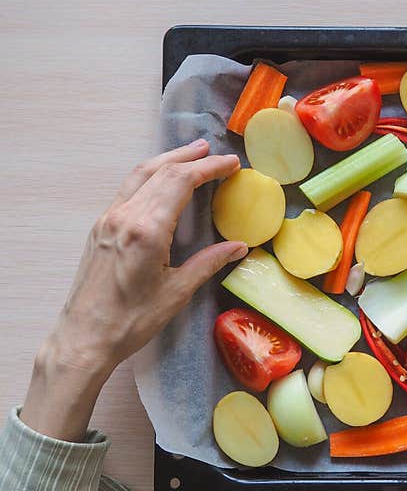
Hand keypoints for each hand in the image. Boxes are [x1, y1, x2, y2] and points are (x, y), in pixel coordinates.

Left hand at [21, 141, 247, 440]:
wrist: (84, 336)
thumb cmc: (132, 321)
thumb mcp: (177, 292)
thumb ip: (208, 263)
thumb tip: (239, 246)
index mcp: (146, 230)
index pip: (180, 182)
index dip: (208, 168)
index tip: (231, 164)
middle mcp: (124, 216)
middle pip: (160, 171)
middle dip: (190, 158)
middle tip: (216, 153)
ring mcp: (108, 219)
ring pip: (140, 175)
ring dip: (168, 160)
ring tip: (191, 153)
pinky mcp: (101, 227)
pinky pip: (128, 189)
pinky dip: (150, 175)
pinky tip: (162, 180)